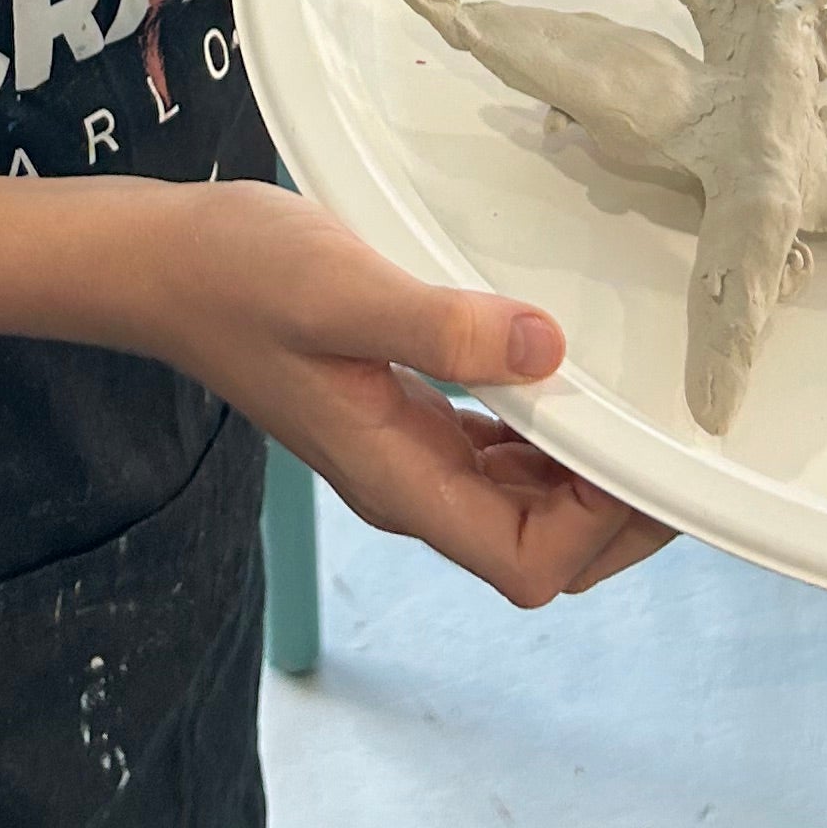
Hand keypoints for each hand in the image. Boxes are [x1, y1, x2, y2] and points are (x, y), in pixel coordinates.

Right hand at [122, 177, 671, 608]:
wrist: (160, 264)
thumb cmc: (236, 277)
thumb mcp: (343, 291)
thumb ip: (444, 327)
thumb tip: (550, 350)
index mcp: (397, 482)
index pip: (527, 562)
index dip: (597, 528)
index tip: (637, 457)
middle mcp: (408, 486)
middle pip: (539, 548)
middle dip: (614, 514)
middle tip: (666, 442)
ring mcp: (403, 454)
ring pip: (522, 504)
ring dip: (584, 474)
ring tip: (633, 412)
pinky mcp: (401, 415)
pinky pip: (495, 453)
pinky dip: (544, 433)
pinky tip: (559, 378)